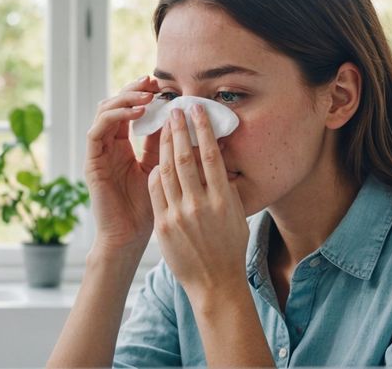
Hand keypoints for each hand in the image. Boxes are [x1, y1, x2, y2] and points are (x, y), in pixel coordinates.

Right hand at [84, 75, 161, 255]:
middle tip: (154, 82)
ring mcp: (98, 153)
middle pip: (114, 104)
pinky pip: (97, 131)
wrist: (131, 237)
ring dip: (125, 98)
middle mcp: (108, 145)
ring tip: (148, 94)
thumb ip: (165, 144)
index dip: (143, 93)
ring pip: (104, 111)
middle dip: (133, 89)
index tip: (163, 84)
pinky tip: (137, 112)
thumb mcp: (161, 167)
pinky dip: (116, 116)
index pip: (129, 109)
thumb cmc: (149, 207)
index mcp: (123, 146)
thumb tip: (183, 117)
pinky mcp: (92, 162)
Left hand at [148, 105, 249, 297]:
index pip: (211, 155)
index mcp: (223, 198)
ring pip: (167, 170)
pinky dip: (155, 171)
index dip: (203, 129)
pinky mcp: (164, 225)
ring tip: (164, 127)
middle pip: (186, 157)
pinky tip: (156, 158)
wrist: (215, 282)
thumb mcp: (236, 214)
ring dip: (165, 145)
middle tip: (175, 109)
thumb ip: (226, 188)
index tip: (198, 111)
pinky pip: (156, 191)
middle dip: (179, 130)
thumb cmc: (229, 247)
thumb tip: (219, 160)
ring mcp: (180, 215)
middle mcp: (201, 204)